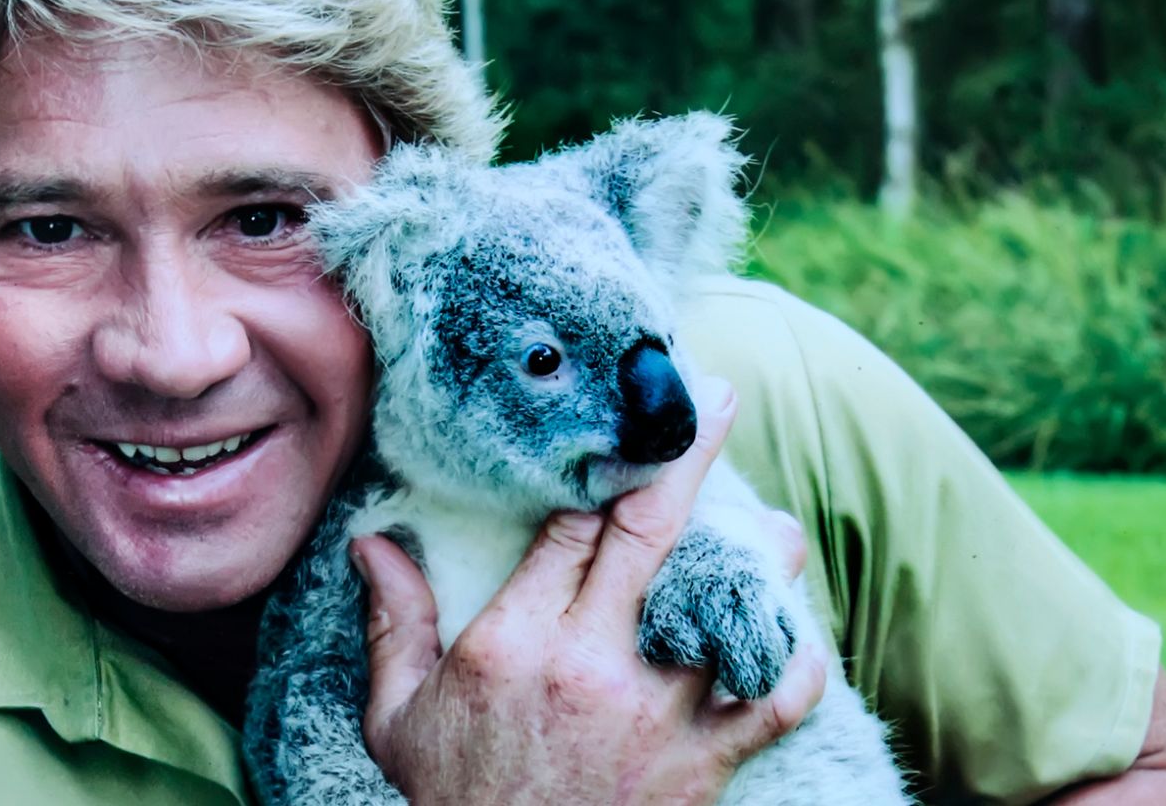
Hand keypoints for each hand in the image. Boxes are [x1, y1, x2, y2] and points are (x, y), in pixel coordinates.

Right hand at [349, 375, 827, 805]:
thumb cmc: (451, 800)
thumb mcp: (398, 717)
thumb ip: (394, 625)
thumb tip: (370, 544)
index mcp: (517, 641)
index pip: (572, 526)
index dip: (602, 469)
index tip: (624, 423)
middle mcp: (592, 664)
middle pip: (652, 534)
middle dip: (689, 456)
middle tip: (721, 400)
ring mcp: (656, 715)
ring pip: (729, 609)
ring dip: (762, 562)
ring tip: (776, 532)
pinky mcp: (702, 766)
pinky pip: (773, 704)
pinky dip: (795, 667)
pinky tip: (795, 640)